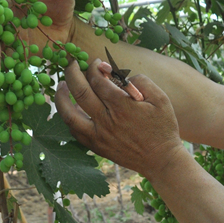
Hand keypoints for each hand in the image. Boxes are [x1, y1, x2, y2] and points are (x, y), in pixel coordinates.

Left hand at [55, 58, 185, 179]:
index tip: (96, 62)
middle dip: (72, 72)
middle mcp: (106, 121)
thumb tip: (120, 74)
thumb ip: (141, 81)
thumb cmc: (163, 127)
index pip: (98, 80)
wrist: (161, 160)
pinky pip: (74, 131)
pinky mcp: (96, 147)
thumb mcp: (161, 99)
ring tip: (60, 85)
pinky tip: (69, 108)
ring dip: (61, 97)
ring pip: (69, 114)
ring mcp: (98, 136)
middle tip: (72, 63)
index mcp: (122, 106)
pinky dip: (68, 117)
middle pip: (79, 91)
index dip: (94, 67)